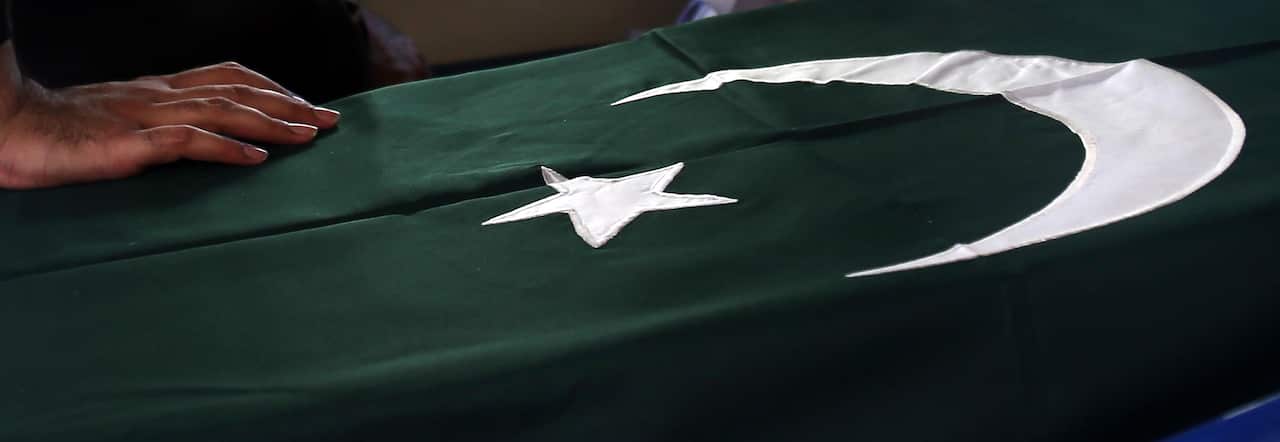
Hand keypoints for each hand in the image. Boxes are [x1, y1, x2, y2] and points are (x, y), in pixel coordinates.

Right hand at [0, 61, 340, 188]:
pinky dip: (227, 150)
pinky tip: (256, 161)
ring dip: (271, 124)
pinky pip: (186, 143)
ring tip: (308, 137)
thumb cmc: (62, 131)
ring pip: (223, 111)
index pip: (228, 76)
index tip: (308, 105)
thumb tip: (210, 142)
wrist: (7, 129)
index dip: (272, 87)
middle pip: (238, 91)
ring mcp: (145, 118)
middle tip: (330, 120)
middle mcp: (159, 96)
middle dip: (289, 104)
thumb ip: (164, 126)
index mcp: (158, 89)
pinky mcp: (129, 143)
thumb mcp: (123, 121)